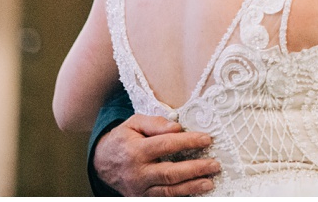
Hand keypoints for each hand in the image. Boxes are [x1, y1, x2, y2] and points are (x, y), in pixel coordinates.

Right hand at [93, 114, 220, 196]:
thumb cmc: (123, 139)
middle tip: (215, 164)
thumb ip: (155, 123)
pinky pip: (163, 198)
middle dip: (195, 169)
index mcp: (135, 151)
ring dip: (191, 187)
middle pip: (170, 172)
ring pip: (168, 190)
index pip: (166, 145)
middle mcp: (137, 173)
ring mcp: (139, 189)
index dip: (188, 142)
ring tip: (210, 182)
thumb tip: (178, 127)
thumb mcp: (134, 123)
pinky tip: (196, 192)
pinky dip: (180, 196)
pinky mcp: (141, 197)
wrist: (102, 162)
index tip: (207, 139)